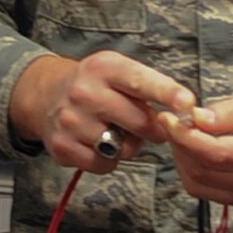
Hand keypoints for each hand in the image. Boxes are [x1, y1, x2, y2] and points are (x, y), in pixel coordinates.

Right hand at [9, 49, 198, 170]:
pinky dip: (108, 159)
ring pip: (124, 148)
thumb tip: (184, 112)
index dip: (167, 93)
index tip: (186, 103)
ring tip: (114, 130)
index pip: (140, 82)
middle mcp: (85, 92)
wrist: (45, 95)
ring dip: (128, 144)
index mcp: (103, 68)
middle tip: (151, 126)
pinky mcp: (63, 147)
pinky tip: (98, 143)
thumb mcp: (117, 71)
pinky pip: (105, 164)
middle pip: (139, 122)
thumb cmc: (93, 85)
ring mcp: (72, 121)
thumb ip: (149, 87)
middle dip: (154, 129)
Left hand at [162, 84, 232, 206]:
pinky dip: (192, 169)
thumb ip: (229, 111)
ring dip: (182, 158)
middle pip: (200, 170)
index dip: (184, 137)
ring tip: (185, 131)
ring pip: (197, 184)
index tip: (168, 117)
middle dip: (179, 144)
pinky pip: (205, 189)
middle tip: (175, 119)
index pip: (213, 154)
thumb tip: (195, 118)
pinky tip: (196, 146)